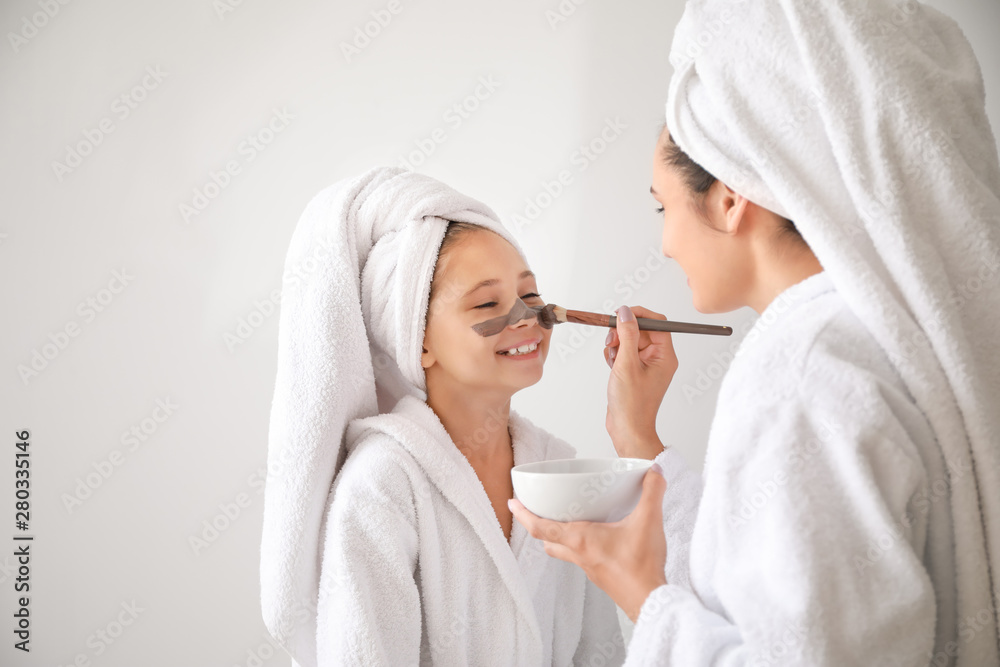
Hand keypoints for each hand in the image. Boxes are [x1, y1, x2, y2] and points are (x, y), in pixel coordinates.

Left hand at [509, 465, 668, 621]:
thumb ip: (652, 493)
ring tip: (562, 521)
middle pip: (547, 540)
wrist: (651, 601)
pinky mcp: (600, 575)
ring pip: (561, 551)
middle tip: (535, 510)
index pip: (541, 527)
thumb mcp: (648, 522)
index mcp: (581, 540)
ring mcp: (588, 567)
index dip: (523, 515)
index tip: (512, 503)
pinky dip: (577, 547)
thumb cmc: (641, 567)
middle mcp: (579, 554)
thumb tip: (654, 472)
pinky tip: (594, 538)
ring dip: (556, 537)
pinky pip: (579, 558)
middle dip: (537, 525)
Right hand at [604, 305, 677, 458]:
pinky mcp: (635, 371)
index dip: (639, 315)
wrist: (627, 429)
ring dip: (617, 345)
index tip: (621, 314)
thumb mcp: (627, 364)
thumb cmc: (632, 404)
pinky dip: (615, 355)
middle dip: (623, 332)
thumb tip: (626, 313)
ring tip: (612, 359)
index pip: (657, 322)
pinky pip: (624, 352)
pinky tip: (612, 366)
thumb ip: (627, 335)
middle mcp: (658, 358)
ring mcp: (646, 365)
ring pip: (630, 340)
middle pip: (641, 330)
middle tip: (611, 341)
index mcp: (665, 356)